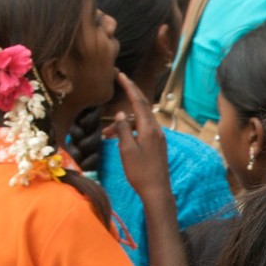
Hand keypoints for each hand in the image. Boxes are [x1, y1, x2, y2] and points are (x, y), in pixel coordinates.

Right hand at [102, 72, 171, 200]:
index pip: (138, 102)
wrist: (157, 191)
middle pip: (141, 107)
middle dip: (129, 96)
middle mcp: (157, 130)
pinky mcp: (158, 145)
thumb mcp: (126, 150)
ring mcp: (159, 138)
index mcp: (149, 129)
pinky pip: (143, 131)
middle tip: (120, 81)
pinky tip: (119, 140)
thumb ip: (123, 130)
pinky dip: (131, 131)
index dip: (129, 87)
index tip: (121, 74)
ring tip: (106, 134)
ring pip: (139, 122)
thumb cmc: (140, 173)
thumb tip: (120, 114)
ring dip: (123, 123)